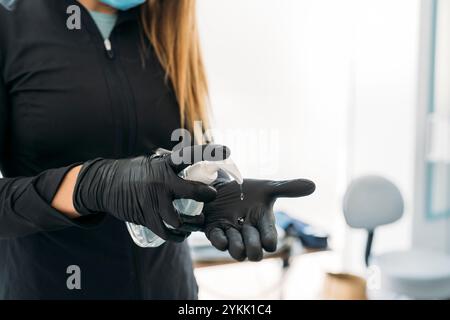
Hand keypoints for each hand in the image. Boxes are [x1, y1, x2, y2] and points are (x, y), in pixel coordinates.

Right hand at [73, 145, 229, 241]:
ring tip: (199, 222)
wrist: (106, 183)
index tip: (227, 151)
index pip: (189, 156)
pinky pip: (166, 232)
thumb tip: (196, 160)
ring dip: (194, 223)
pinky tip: (184, 233)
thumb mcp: (154, 161)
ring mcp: (152, 202)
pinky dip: (178, 236)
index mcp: (164, 165)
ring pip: (179, 219)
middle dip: (205, 195)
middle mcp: (160, 183)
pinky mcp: (145, 217)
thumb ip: (173, 163)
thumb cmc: (136, 170)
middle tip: (211, 196)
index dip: (209, 153)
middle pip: (191, 192)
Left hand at [203, 179, 314, 260]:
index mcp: (263, 224)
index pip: (270, 238)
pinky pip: (217, 241)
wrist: (221, 185)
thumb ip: (288, 188)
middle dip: (253, 246)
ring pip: (236, 251)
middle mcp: (248, 233)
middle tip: (250, 234)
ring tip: (234, 234)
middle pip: (254, 250)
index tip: (269, 241)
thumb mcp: (267, 188)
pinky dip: (219, 241)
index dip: (269, 240)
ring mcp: (231, 234)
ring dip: (236, 247)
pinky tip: (222, 237)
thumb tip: (312, 185)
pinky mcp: (214, 231)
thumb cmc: (246, 191)